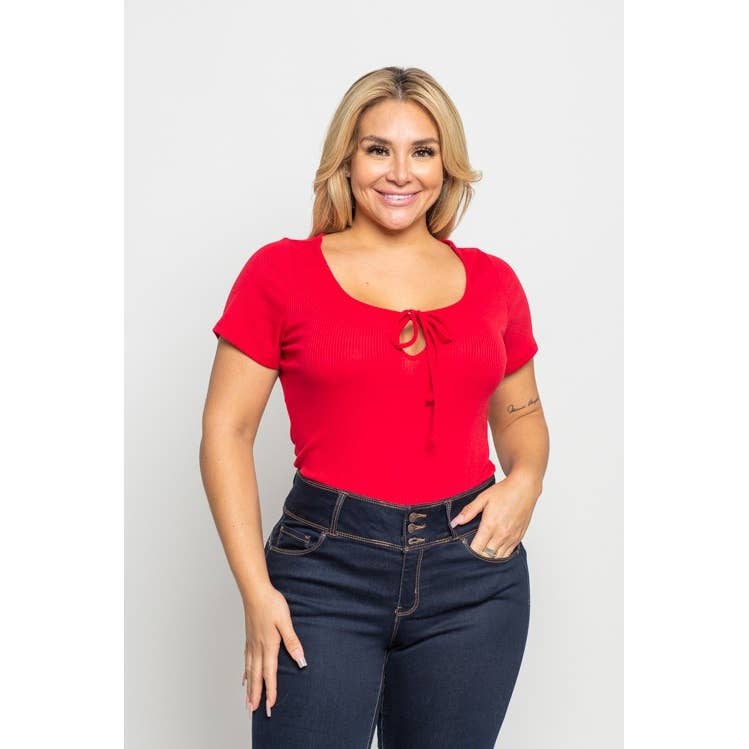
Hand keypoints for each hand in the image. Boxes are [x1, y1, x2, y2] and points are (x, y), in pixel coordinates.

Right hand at [242, 584, 307, 717]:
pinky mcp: (249, 638)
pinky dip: (245, 672)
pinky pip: (246, 660)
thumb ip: (292, 641)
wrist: (255, 591)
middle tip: (254, 711)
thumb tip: (300, 660)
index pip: (270, 673)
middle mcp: (258, 648)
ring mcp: (251, 643)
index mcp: (269, 645)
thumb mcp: (285, 621)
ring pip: (250, 671)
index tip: (270, 706)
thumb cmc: (271, 604)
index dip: (271, 690)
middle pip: (257, 676)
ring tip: (247, 701)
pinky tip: (244, 678)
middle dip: (257, 695)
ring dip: (249, 687)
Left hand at [450, 473, 539, 558]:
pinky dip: (500, 555)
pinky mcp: (519, 537)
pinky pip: (508, 554)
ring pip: (498, 557)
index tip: (464, 549)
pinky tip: (494, 550)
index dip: (469, 552)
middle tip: (472, 551)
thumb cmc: (503, 492)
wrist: (524, 488)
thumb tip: (455, 522)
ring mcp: (511, 537)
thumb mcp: (482, 498)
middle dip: (478, 556)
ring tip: (482, 552)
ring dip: (489, 557)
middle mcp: (501, 534)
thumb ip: (468, 511)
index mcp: (490, 525)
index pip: (477, 548)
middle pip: (487, 556)